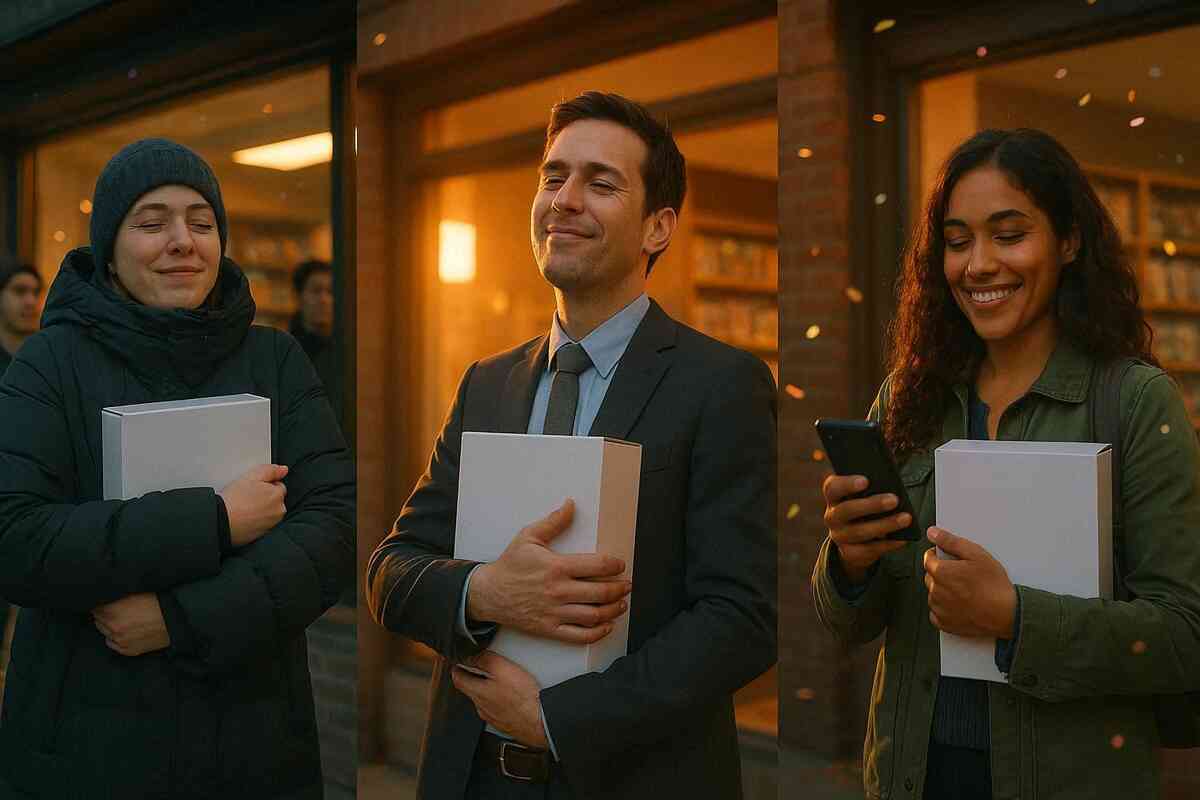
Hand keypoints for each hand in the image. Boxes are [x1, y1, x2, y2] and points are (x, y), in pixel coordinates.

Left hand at [92, 593, 169, 655]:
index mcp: (113, 613)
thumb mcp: (133, 596)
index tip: (105, 604)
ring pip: (105, 634)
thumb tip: (106, 604)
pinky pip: (113, 645)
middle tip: (112, 612)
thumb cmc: (157, 605)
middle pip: (98, 622)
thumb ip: (116, 601)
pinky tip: (121, 634)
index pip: (96, 610)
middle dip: (103, 617)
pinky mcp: (128, 650)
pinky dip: (114, 639)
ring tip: (119, 623)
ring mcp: (121, 641)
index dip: (101, 606)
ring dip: (108, 628)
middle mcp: (113, 629)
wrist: (174, 621)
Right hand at [219, 464, 287, 547]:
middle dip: (264, 497)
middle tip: (247, 497)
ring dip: (260, 509)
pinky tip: (244, 517)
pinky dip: (255, 521)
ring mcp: (271, 525)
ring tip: (244, 507)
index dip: (265, 485)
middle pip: (274, 500)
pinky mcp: (262, 535)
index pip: (278, 487)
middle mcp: (278, 512)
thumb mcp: (252, 476)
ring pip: (268, 512)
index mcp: (278, 496)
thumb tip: (284, 470)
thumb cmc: (234, 499)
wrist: (221, 521)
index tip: (253, 488)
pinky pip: (261, 524)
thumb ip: (271, 470)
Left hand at [451, 651, 547, 747]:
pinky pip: (497, 709)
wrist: (539, 721)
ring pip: (484, 700)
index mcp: (477, 692)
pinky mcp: (505, 723)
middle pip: (471, 689)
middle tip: (482, 668)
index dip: (457, 668)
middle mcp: (481, 707)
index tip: (459, 662)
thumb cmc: (522, 697)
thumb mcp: (501, 668)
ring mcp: (493, 717)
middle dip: (474, 678)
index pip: (457, 679)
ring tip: (501, 681)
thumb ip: (484, 659)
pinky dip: (500, 701)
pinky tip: (512, 697)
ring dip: (488, 690)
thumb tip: (472, 656)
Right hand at [467, 499, 631, 643]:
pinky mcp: (549, 628)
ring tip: (622, 604)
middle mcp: (559, 591)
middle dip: (620, 589)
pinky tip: (605, 626)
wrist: (488, 593)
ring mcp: (555, 612)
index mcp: (557, 567)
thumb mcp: (528, 537)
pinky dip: (597, 633)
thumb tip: (571, 505)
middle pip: (600, 592)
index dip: (615, 565)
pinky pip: (579, 636)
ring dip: (613, 610)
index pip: (597, 565)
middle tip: (627, 585)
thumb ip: (553, 521)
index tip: (620, 565)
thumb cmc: (510, 565)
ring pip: (593, 615)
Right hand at [822, 473, 909, 582]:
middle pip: (847, 510)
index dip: (847, 484)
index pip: (833, 488)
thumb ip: (874, 482)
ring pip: (859, 532)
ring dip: (885, 525)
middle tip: (894, 499)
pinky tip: (902, 539)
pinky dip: (887, 544)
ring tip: (905, 518)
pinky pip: (868, 550)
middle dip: (872, 505)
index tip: (865, 481)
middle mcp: (832, 516)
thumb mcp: (865, 493)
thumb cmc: (864, 506)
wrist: (853, 538)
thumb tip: (892, 470)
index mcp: (834, 496)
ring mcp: (839, 535)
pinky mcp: (849, 552)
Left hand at [923, 527, 1016, 637]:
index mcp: (941, 572)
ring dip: (943, 590)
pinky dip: (945, 608)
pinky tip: (960, 604)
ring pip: (933, 594)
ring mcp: (939, 608)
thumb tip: (933, 533)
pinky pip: (937, 612)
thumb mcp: (976, 554)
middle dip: (942, 573)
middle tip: (962, 575)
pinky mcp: (944, 623)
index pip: (928, 558)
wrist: (1007, 613)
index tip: (949, 558)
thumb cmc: (994, 585)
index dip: (938, 555)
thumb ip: (951, 541)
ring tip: (965, 590)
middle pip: (930, 576)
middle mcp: (935, 591)